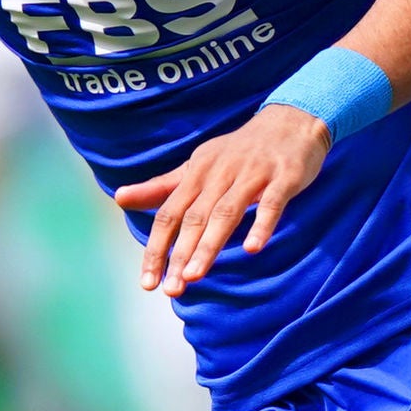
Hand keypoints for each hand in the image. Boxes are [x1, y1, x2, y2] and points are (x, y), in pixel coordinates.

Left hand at [114, 105, 331, 296]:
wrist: (291, 121)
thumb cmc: (239, 151)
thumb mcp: (197, 165)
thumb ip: (161, 186)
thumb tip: (119, 198)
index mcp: (197, 172)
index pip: (169, 214)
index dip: (157, 248)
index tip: (147, 282)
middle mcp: (220, 172)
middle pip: (195, 217)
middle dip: (180, 254)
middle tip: (171, 289)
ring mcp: (253, 174)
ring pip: (227, 212)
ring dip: (209, 244)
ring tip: (194, 276)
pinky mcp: (284, 177)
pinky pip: (272, 203)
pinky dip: (261, 224)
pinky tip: (252, 248)